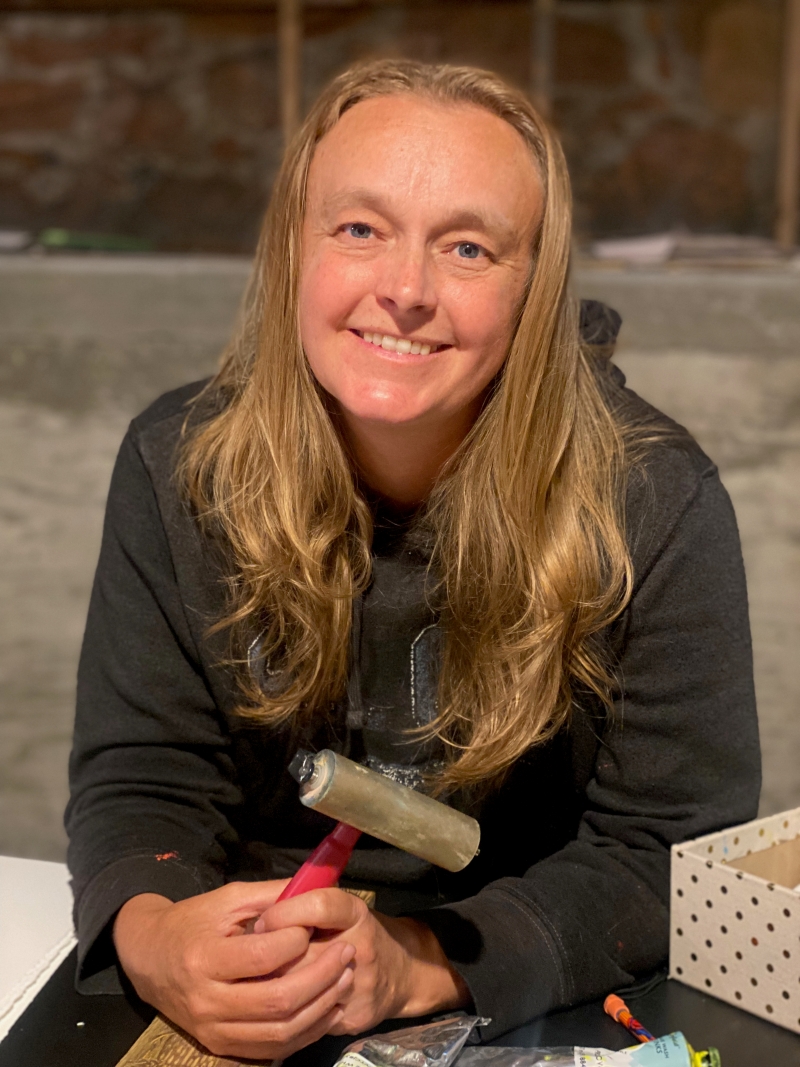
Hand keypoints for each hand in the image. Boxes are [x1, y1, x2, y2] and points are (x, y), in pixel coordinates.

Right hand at [113, 882, 355, 1059]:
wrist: (149, 958)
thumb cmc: (191, 922)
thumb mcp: (227, 899)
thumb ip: (271, 896)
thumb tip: (316, 887)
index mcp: (204, 958)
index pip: (262, 957)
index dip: (295, 942)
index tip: (311, 926)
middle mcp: (206, 1001)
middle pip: (277, 1001)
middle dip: (321, 977)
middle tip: (346, 954)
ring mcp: (213, 1030)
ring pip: (280, 1032)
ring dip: (320, 1008)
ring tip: (344, 981)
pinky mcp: (220, 1046)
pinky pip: (271, 1050)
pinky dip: (305, 1033)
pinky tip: (326, 1009)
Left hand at [255, 888, 469, 1034]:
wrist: (401, 973)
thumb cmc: (357, 932)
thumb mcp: (339, 907)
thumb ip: (305, 903)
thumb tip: (262, 912)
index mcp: (355, 912)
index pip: (319, 906)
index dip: (284, 913)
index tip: (264, 921)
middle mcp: (361, 946)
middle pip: (302, 952)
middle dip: (270, 956)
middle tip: (254, 956)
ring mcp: (359, 985)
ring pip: (300, 989)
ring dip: (274, 985)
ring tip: (264, 978)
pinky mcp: (353, 1017)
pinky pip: (308, 1017)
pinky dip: (290, 1011)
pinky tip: (283, 1003)